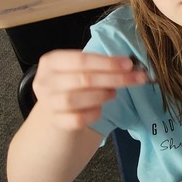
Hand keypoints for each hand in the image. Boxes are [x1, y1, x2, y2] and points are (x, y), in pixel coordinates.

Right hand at [32, 51, 146, 130]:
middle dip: (115, 78)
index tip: (129, 64)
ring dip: (102, 95)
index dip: (107, 62)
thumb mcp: (81, 69)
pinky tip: (99, 109)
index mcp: (51, 61)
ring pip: (76, 99)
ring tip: (113, 93)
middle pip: (83, 79)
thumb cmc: (74, 84)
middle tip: (136, 78)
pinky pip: (78, 119)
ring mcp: (48, 103)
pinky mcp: (55, 121)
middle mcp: (45, 81)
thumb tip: (129, 65)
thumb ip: (100, 65)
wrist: (56, 110)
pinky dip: (93, 114)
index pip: (81, 59)